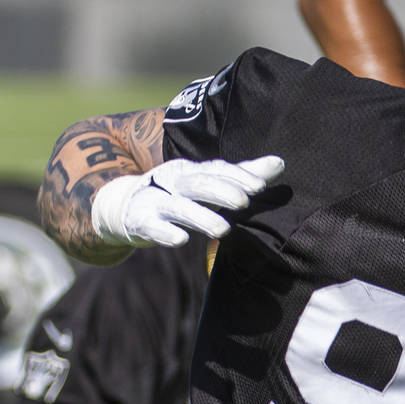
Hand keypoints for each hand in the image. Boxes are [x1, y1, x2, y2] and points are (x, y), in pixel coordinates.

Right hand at [90, 155, 283, 247]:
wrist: (125, 206)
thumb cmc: (180, 195)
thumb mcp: (208, 182)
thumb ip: (242, 176)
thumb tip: (280, 163)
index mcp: (192, 170)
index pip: (216, 169)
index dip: (237, 176)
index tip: (260, 186)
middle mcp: (173, 182)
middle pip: (197, 183)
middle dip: (221, 191)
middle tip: (244, 203)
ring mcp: (154, 201)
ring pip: (177, 207)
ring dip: (200, 217)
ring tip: (223, 230)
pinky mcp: (139, 222)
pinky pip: (151, 227)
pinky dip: (165, 233)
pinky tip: (181, 240)